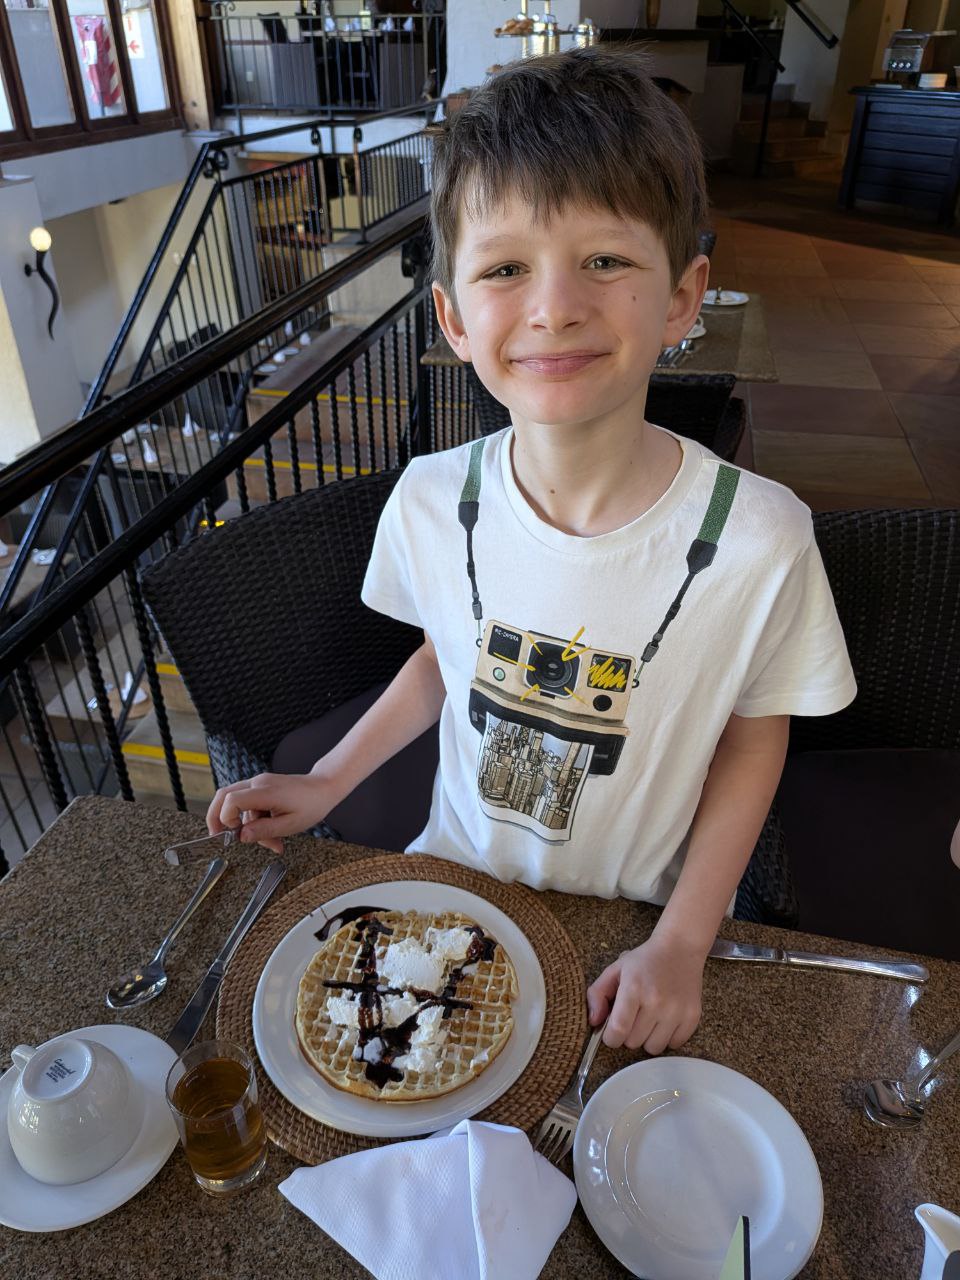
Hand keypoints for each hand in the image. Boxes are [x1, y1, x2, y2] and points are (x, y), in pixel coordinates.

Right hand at [206, 772, 337, 853]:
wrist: (324, 787)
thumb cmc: (312, 805)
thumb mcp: (290, 825)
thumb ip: (264, 831)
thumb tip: (241, 836)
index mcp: (265, 791)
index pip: (231, 800)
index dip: (226, 818)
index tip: (235, 834)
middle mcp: (258, 783)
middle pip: (223, 794)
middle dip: (216, 816)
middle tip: (218, 835)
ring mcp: (259, 783)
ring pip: (235, 802)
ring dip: (245, 824)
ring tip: (270, 841)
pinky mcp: (262, 787)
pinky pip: (247, 802)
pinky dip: (253, 818)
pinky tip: (271, 831)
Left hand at [586, 933, 704, 1055]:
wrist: (680, 949)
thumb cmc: (644, 961)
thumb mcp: (615, 969)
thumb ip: (597, 994)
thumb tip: (594, 1021)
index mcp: (634, 988)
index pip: (618, 1030)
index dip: (610, 1038)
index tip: (611, 1032)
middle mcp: (656, 1001)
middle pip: (633, 1042)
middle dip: (628, 1034)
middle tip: (633, 1016)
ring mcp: (677, 1011)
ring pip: (653, 1048)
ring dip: (647, 1038)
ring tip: (649, 1019)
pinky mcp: (692, 1017)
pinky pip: (674, 1045)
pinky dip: (667, 1037)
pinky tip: (665, 1019)